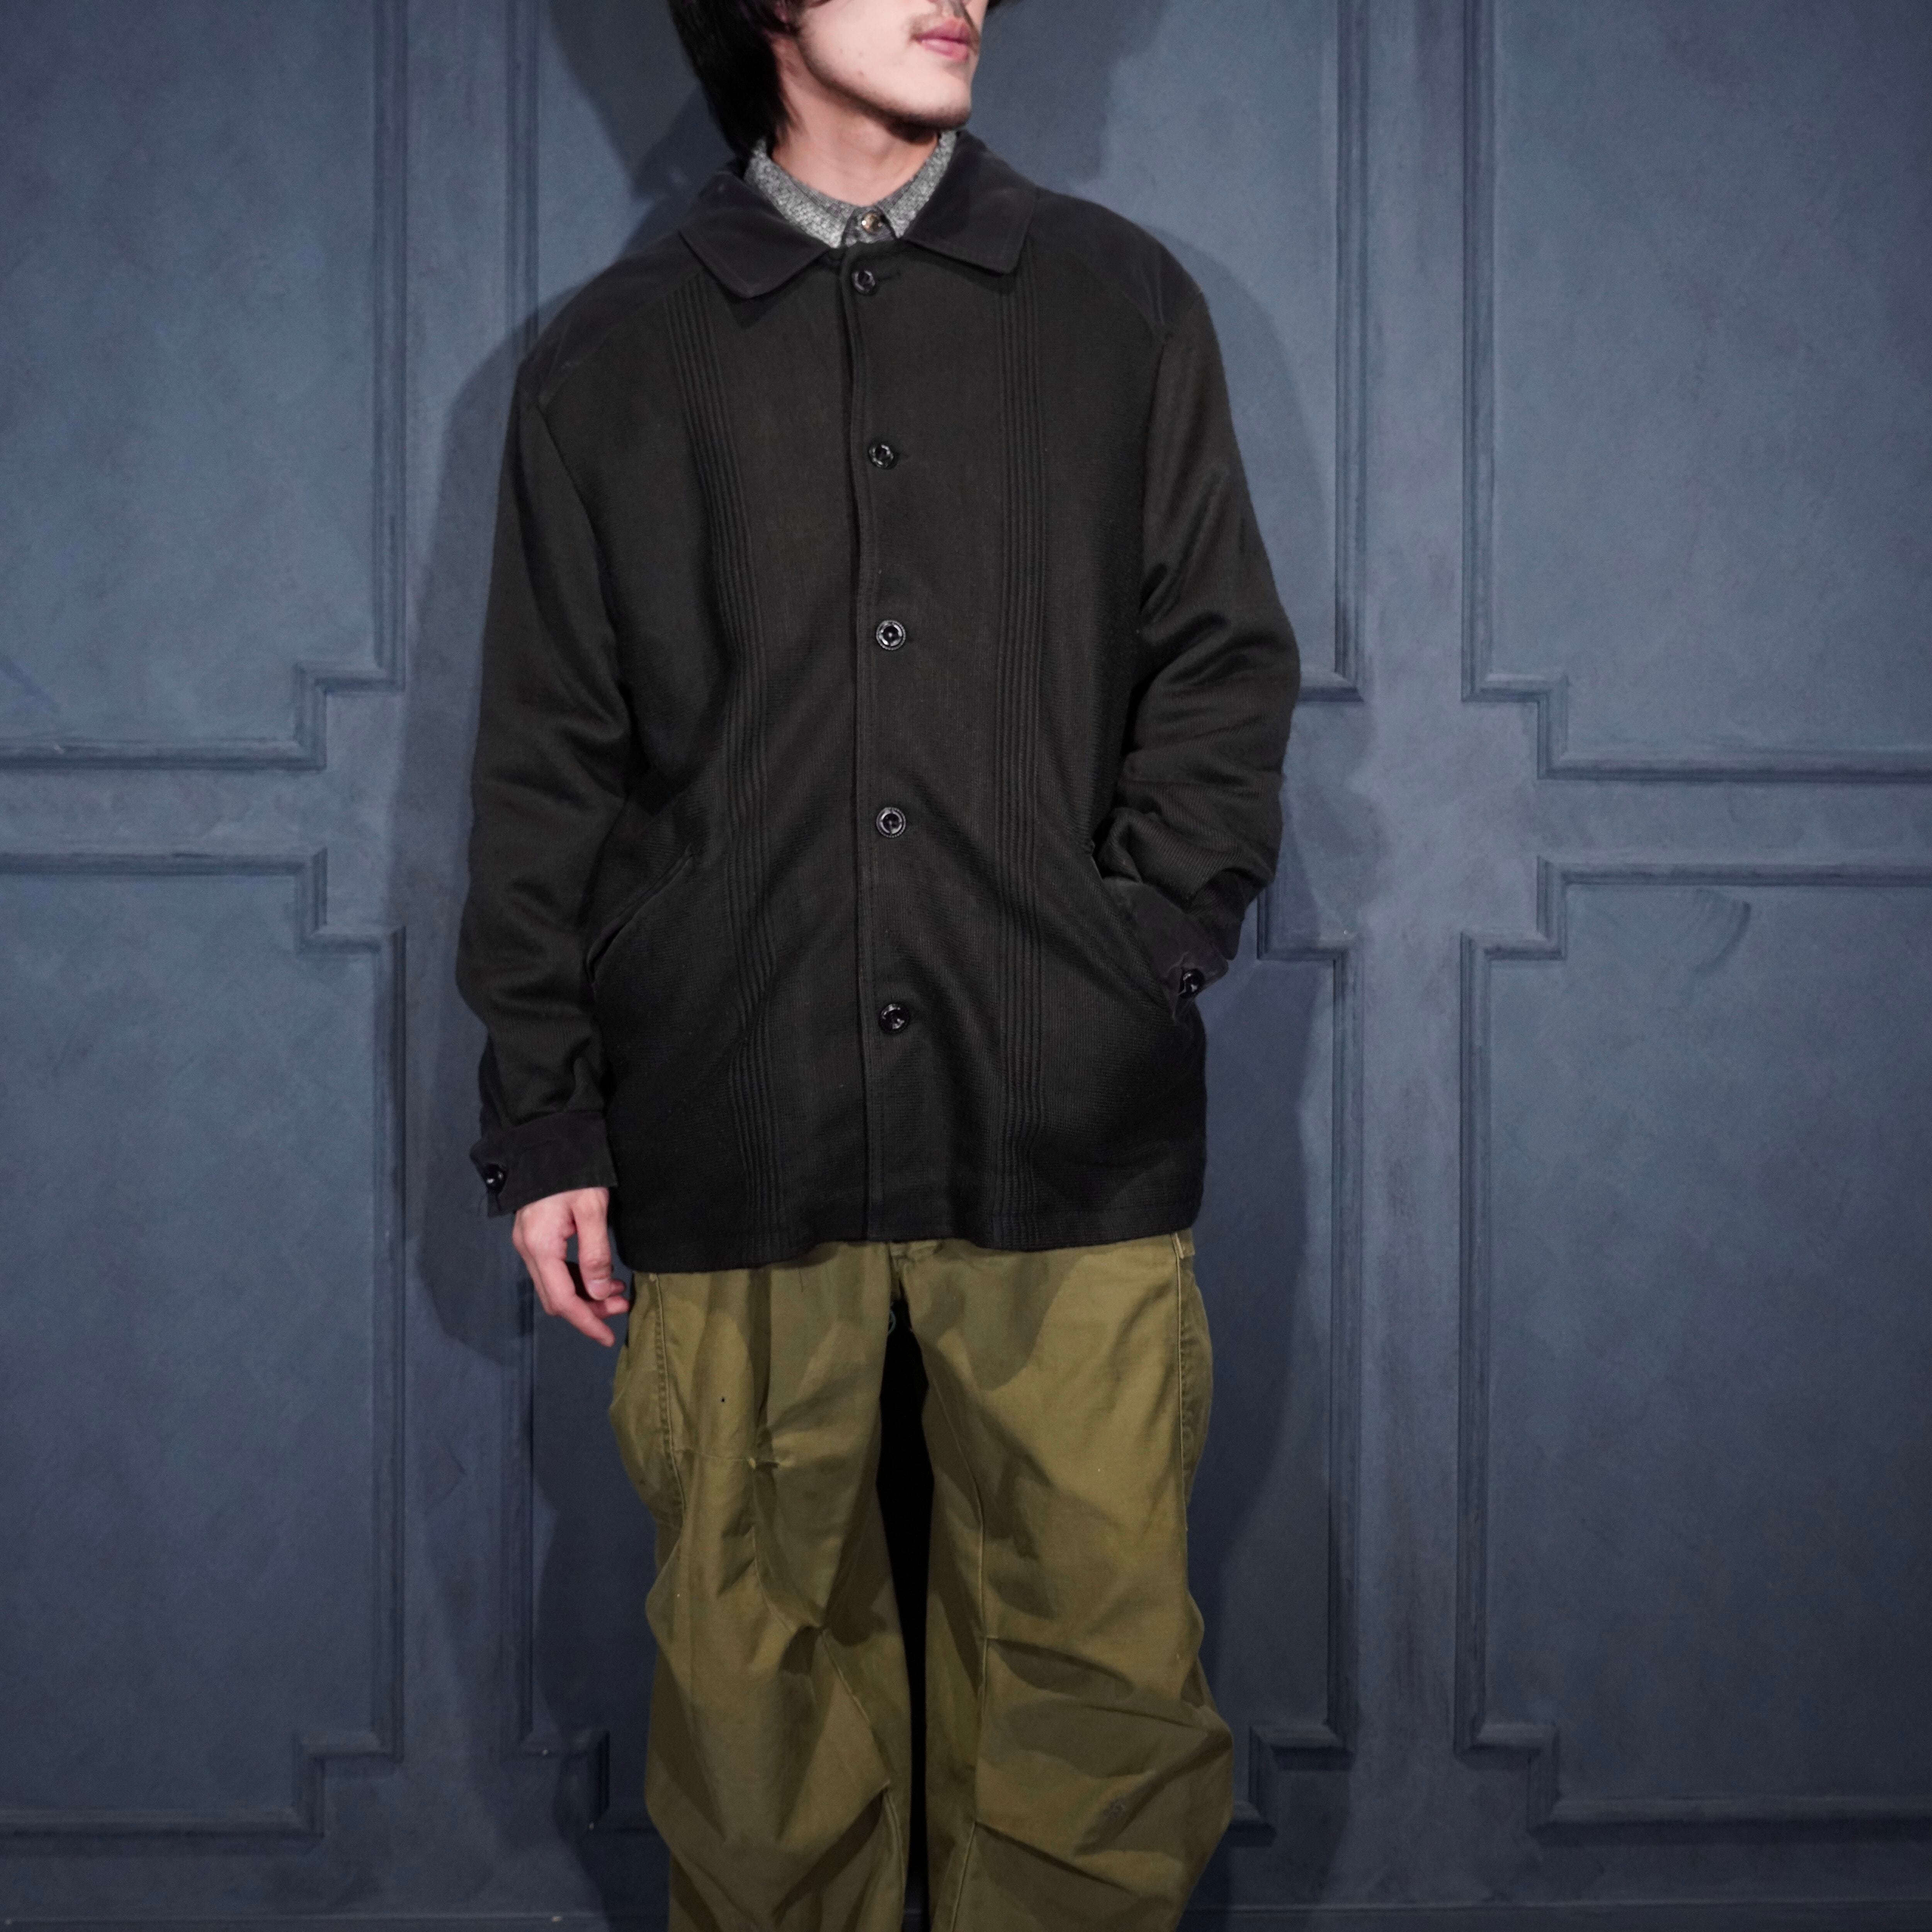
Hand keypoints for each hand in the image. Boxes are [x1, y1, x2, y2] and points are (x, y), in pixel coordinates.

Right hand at [511, 1186, 628, 1346]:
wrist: (547, 1139)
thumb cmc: (573, 1171)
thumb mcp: (591, 1209)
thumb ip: (595, 1254)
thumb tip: (600, 1292)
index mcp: (540, 1246)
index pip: (562, 1300)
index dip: (586, 1322)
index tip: (608, 1337)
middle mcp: (528, 1250)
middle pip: (556, 1298)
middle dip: (588, 1310)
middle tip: (621, 1306)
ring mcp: (528, 1243)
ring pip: (554, 1286)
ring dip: (584, 1295)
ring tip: (617, 1292)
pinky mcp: (535, 1236)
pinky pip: (553, 1270)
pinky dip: (576, 1279)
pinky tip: (599, 1275)